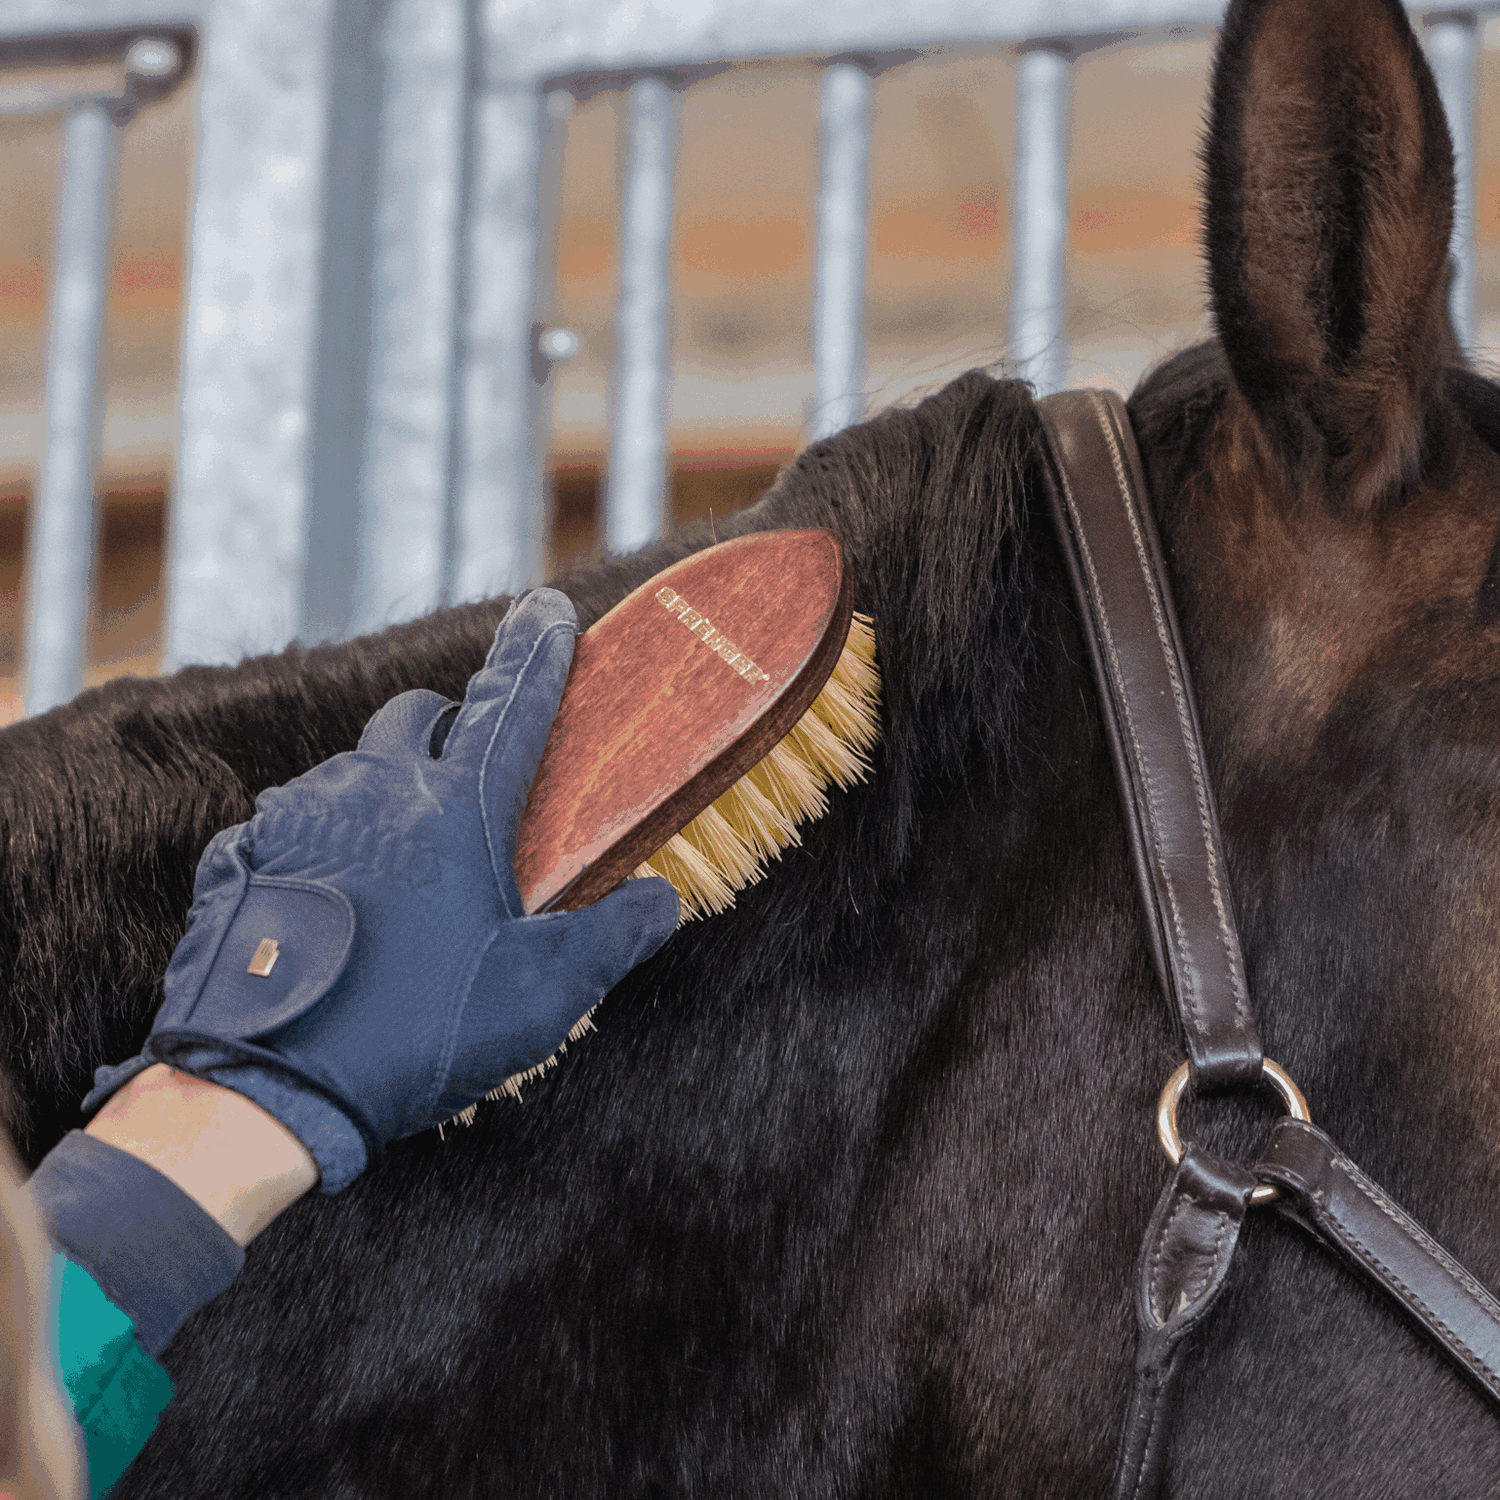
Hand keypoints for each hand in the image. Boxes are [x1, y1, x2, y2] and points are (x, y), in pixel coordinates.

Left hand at [84, 590, 678, 1190]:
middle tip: (470, 782)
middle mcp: (372, 789)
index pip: (510, 702)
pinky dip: (326, 841)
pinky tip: (338, 904)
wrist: (265, 1088)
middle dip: (450, 727)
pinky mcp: (241, 853)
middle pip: (416, 716)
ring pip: (352, 769)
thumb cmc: (415, 1033)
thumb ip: (616, 936)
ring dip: (386, 794)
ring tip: (404, 871)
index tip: (550, 608)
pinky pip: (293, 821)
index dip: (538, 651)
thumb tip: (662, 899)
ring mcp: (295, 816)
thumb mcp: (542, 994)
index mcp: (456, 808)